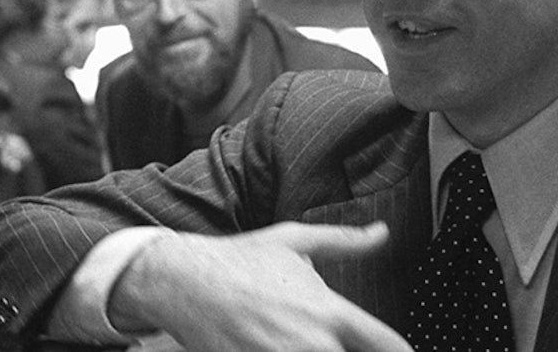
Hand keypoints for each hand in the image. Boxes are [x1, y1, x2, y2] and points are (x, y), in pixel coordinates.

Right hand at [110, 221, 412, 351]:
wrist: (182, 280)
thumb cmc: (237, 259)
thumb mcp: (293, 241)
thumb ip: (344, 241)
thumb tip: (381, 233)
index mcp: (329, 311)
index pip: (391, 347)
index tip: (390, 349)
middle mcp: (313, 344)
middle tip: (333, 340)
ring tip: (297, 340)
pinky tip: (274, 347)